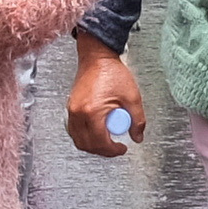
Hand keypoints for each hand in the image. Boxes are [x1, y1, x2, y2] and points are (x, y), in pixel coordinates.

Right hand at [62, 42, 143, 159]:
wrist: (97, 57)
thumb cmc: (111, 72)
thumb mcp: (132, 97)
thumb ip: (138, 120)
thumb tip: (137, 136)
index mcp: (93, 112)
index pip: (101, 142)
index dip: (113, 150)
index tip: (122, 148)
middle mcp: (78, 113)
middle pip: (87, 144)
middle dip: (103, 151)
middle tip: (115, 148)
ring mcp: (72, 110)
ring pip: (78, 139)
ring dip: (92, 145)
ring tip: (106, 142)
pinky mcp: (70, 107)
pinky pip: (73, 130)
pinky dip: (83, 136)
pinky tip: (94, 133)